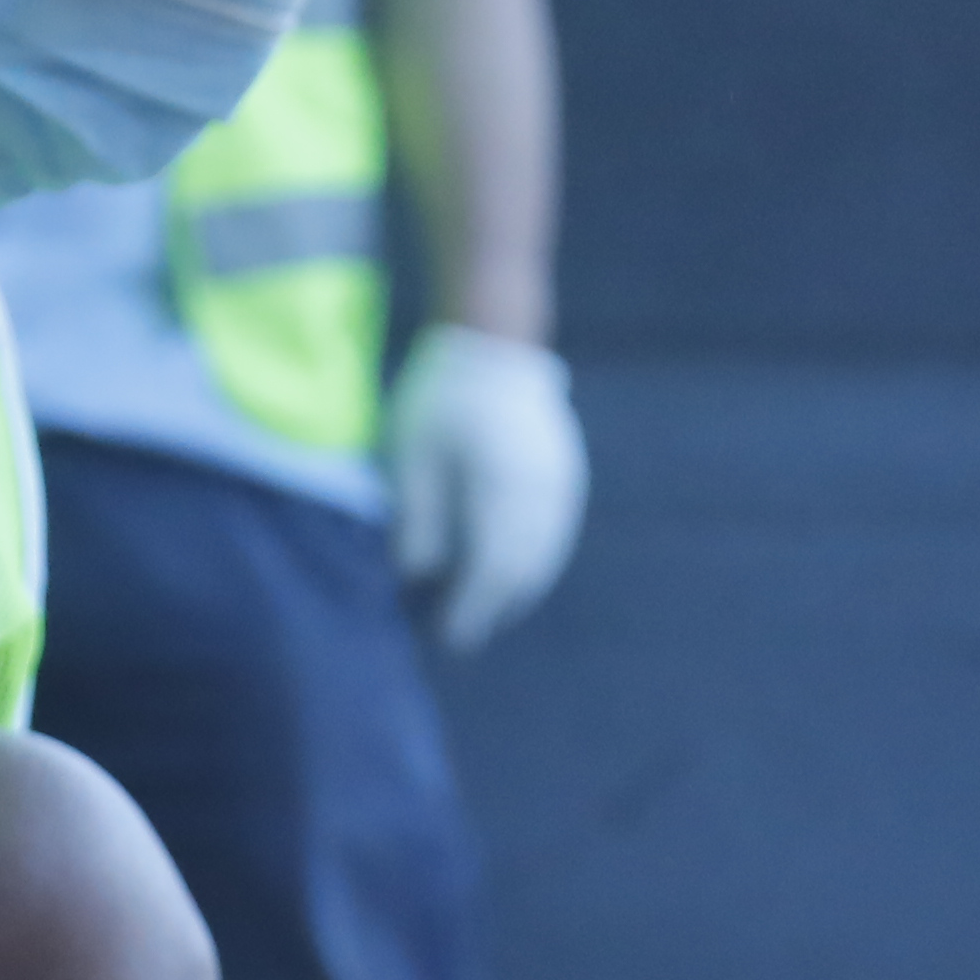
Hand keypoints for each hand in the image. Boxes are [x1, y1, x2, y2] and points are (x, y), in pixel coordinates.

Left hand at [385, 323, 586, 651]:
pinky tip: (508, 571)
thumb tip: (417, 577)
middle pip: (522, 570)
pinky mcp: (568, 477)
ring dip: (514, 590)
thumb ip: (416, 518)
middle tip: (458, 632)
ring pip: (543, 556)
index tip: (446, 637)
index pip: (491, 568)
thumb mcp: (411, 456)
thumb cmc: (440, 399)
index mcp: (498, 487)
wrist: (494, 342)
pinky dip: (532, 561)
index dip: (471, 609)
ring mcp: (561, 485)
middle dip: (491, 607)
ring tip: (482, 608)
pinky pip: (554, 535)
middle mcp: (539, 492)